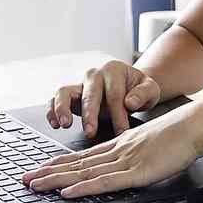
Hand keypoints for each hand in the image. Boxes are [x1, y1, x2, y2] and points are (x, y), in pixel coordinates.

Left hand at [22, 101, 202, 198]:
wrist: (199, 123)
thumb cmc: (183, 133)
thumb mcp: (155, 142)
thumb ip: (141, 152)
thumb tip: (133, 162)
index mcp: (123, 144)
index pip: (85, 156)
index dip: (61, 164)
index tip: (42, 169)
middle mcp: (119, 151)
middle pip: (77, 163)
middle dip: (49, 172)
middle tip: (26, 179)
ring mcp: (126, 160)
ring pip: (84, 171)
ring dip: (57, 179)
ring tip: (35, 185)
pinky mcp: (137, 171)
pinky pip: (104, 181)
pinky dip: (83, 187)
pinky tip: (67, 192)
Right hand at [47, 59, 161, 138]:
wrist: (130, 87)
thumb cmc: (139, 90)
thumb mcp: (150, 89)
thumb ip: (143, 94)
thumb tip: (129, 102)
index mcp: (114, 70)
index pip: (114, 94)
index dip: (117, 114)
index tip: (121, 132)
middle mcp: (94, 74)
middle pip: (89, 93)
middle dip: (89, 114)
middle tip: (90, 131)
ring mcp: (80, 84)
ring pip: (64, 92)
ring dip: (63, 108)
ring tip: (65, 124)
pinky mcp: (70, 95)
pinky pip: (55, 100)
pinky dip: (52, 111)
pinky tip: (55, 124)